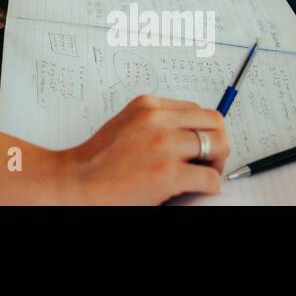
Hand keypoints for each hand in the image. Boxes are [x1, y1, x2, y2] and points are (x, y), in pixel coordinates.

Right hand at [51, 95, 230, 204]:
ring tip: (203, 175)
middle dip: (217, 143)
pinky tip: (193, 190)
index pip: (195, 109)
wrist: (76, 182)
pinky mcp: (168, 173)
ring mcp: (163, 145)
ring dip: (217, 164)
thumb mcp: (126, 126)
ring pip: (219, 145)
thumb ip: (154, 124)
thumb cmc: (96, 161)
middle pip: (213, 122)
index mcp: (146, 105)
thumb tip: (187, 136)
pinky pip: (210, 178)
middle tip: (209, 161)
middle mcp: (157, 120)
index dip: (202, 130)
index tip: (200, 145)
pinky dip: (209, 186)